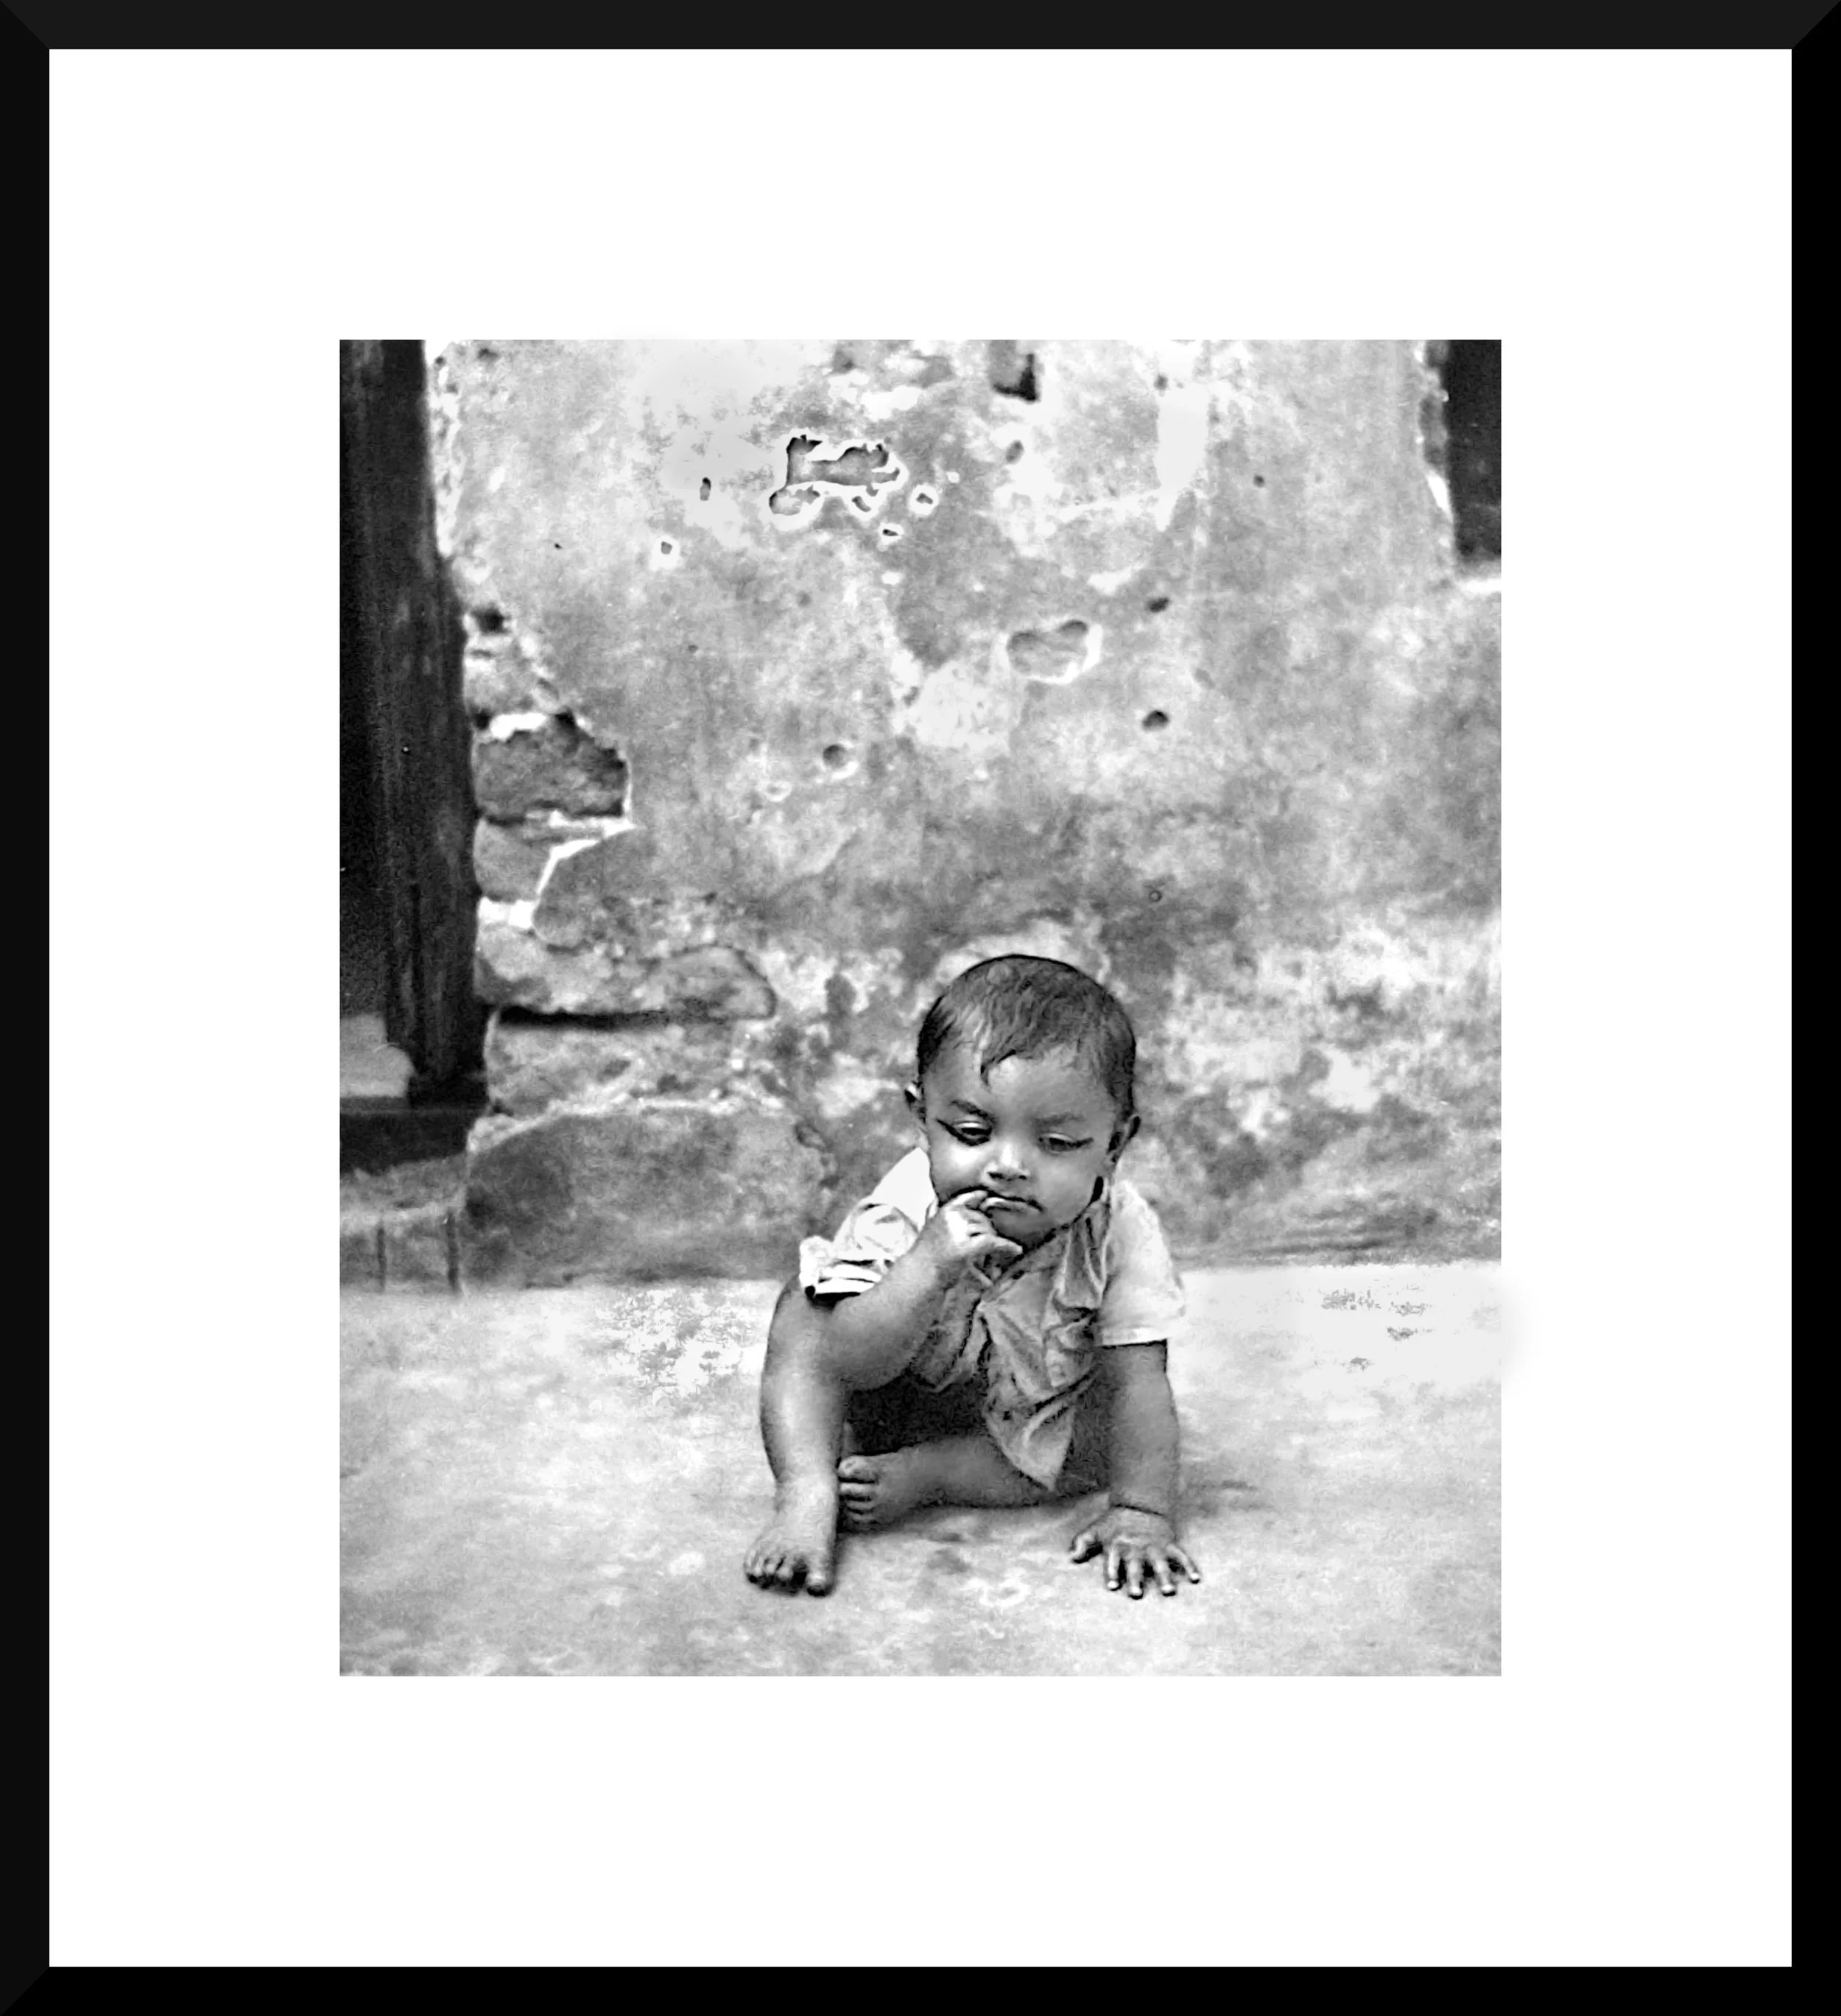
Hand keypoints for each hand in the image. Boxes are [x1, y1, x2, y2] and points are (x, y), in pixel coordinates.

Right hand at [919, 1189, 1023, 1273]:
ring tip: (993, 1260)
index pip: (968, 1198)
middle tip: (993, 1245)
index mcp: (945, 1210)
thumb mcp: (928, 1225)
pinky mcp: (966, 1248)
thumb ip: (935, 1209)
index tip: (988, 1198)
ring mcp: (959, 1231)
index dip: (980, 1198)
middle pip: (982, 1220)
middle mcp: (953, 1217)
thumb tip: (942, 1197)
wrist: (918, 1275)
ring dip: (994, 1244)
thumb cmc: (925, 1254)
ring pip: (988, 1232)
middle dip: (988, 1232)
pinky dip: (1006, 1246)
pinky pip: (993, 1243)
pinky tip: (1016, 1250)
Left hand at [1069, 1506, 1201, 1598]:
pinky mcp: (1168, 1544)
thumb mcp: (1095, 1530)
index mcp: (1117, 1546)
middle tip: (1137, 1594)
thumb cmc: (1114, 1523)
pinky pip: (1181, 1555)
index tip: (1113, 1587)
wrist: (1139, 1504)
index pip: (1113, 1562)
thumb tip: (1071, 1557)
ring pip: (1160, 1563)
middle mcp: (1135, 1548)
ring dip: (1164, 1577)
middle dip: (1136, 1579)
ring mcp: (1153, 1546)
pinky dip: (1189, 1566)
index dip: (1112, 1573)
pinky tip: (1196, 1578)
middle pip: (1135, 1566)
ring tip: (1169, 1591)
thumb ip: (1082, 1542)